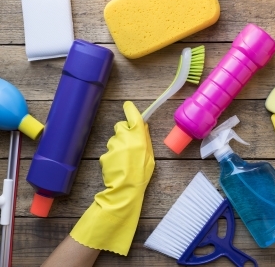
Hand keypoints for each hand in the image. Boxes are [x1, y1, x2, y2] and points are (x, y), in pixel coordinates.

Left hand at [70, 101, 154, 255]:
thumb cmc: (142, 173)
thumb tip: (143, 127)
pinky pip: (108, 151)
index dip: (130, 109)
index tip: (128, 106)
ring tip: (124, 160)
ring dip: (118, 145)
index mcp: (138, 136)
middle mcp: (125, 137)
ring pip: (114, 139)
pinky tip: (117, 165)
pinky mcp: (104, 154)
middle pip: (121, 126)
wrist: (126, 189)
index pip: (133, 115)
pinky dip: (112, 156)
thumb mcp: (150, 155)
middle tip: (129, 144)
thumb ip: (145, 139)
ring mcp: (113, 146)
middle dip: (124, 132)